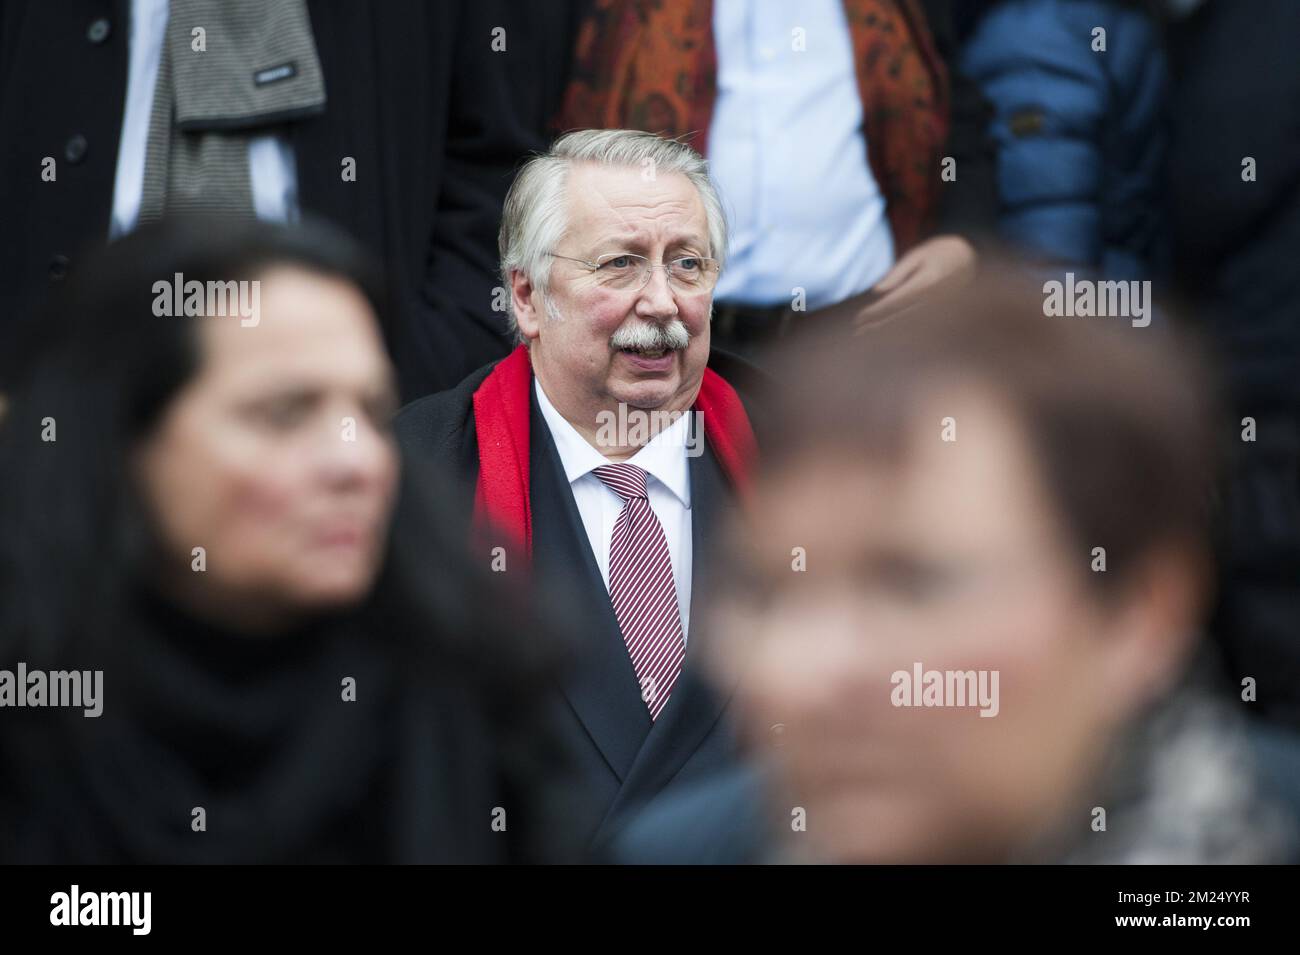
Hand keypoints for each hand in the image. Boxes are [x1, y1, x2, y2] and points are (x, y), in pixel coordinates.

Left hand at [854, 234, 977, 330]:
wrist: (970, 258)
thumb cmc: (939, 252)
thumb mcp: (917, 254)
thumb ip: (897, 273)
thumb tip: (877, 291)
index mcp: (926, 282)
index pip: (895, 302)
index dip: (875, 312)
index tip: (858, 318)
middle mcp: (934, 299)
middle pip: (900, 317)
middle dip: (877, 325)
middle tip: (856, 332)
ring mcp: (940, 309)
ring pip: (908, 324)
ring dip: (886, 331)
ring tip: (865, 335)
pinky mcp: (942, 313)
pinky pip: (918, 324)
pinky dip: (900, 330)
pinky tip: (885, 333)